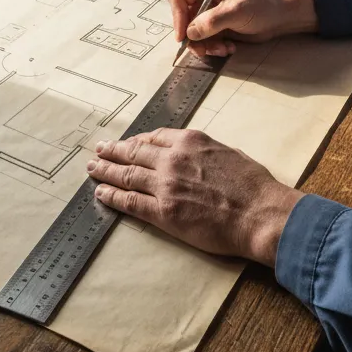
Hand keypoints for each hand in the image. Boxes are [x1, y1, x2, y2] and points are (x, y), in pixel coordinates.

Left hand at [86, 129, 302, 265]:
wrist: (260, 213)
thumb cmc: (253, 185)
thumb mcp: (228, 153)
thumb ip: (204, 152)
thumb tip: (196, 156)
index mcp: (190, 142)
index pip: (154, 137)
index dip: (136, 141)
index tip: (127, 143)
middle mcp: (172, 159)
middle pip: (134, 152)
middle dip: (113, 151)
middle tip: (99, 149)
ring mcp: (165, 185)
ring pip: (126, 175)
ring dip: (105, 171)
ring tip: (92, 169)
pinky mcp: (163, 212)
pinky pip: (130, 201)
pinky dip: (112, 196)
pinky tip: (101, 194)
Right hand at [169, 0, 316, 57]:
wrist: (280, 17)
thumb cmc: (262, 5)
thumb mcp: (236, 11)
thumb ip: (212, 21)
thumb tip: (190, 33)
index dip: (177, 17)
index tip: (183, 36)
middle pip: (183, 19)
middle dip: (194, 37)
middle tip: (206, 48)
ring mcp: (209, 13)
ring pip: (192, 34)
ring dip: (205, 45)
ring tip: (223, 48)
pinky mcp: (215, 27)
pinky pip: (203, 41)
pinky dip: (213, 48)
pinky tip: (229, 47)